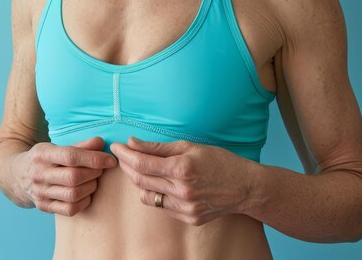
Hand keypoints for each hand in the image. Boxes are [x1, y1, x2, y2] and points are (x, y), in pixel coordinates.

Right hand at [14, 136, 116, 215]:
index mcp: (42, 154)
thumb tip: (101, 143)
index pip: (71, 156)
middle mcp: (39, 174)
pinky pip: (70, 209)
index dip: (94, 158)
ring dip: (91, 187)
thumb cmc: (44, 157)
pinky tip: (86, 192)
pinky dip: (84, 201)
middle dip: (94, 173)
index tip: (110, 160)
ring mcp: (40, 193)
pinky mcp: (44, 207)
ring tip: (94, 180)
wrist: (17, 175)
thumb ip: (80, 145)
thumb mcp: (56, 146)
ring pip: (73, 195)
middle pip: (74, 177)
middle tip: (102, 169)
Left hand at [109, 137, 254, 225]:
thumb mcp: (190, 146)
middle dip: (126, 166)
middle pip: (140, 181)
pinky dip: (155, 193)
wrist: (244, 186)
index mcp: (183, 168)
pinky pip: (161, 207)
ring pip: (147, 197)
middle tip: (121, 155)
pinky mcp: (188, 219)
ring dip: (138, 182)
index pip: (143, 164)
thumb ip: (159, 147)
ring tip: (138, 168)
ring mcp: (185, 208)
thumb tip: (133, 143)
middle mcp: (182, 191)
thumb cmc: (219, 160)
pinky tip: (158, 182)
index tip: (117, 146)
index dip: (126, 154)